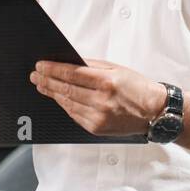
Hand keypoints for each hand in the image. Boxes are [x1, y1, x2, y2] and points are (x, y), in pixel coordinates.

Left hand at [30, 58, 166, 136]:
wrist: (154, 112)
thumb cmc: (137, 87)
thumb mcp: (116, 68)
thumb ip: (91, 66)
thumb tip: (68, 62)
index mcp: (106, 82)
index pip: (72, 73)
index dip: (53, 69)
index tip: (41, 65)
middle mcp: (101, 101)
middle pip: (66, 89)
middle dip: (47, 81)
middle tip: (35, 75)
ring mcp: (98, 117)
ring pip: (67, 103)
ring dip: (52, 93)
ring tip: (42, 85)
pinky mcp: (96, 128)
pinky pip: (74, 115)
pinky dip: (64, 105)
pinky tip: (58, 98)